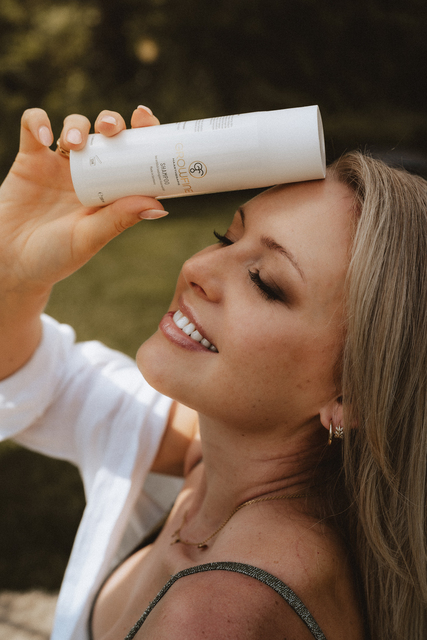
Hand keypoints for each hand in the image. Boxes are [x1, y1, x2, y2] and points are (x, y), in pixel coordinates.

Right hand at [0, 106, 166, 293]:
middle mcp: (89, 173)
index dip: (143, 132)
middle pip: (107, 133)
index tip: (147, 121)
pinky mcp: (29, 159)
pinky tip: (44, 136)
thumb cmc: (55, 257)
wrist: (12, 263)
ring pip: (75, 125)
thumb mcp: (89, 238)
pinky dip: (37, 121)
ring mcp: (59, 164)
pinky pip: (32, 126)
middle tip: (110, 129)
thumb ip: (118, 219)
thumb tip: (158, 204)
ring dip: (78, 125)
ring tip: (73, 144)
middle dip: (112, 122)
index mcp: (111, 190)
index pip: (134, 154)